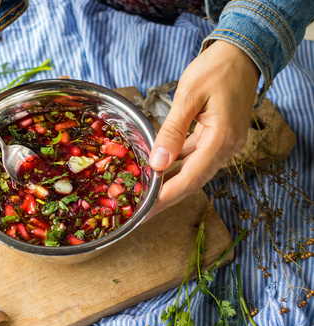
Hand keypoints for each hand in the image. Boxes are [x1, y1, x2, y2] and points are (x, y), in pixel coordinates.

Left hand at [148, 40, 259, 215]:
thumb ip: (172, 131)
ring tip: (147, 194)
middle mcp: (227, 147)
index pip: (192, 177)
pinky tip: (160, 169)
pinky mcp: (219, 137)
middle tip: (142, 212)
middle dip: (167, 197)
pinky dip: (178, 165)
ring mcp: (225, 143)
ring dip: (171, 183)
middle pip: (193, 180)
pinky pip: (196, 156)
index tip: (147, 210)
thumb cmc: (216, 68)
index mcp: (222, 139)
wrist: (241, 53)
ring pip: (194, 171)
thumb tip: (158, 163)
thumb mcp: (188, 96)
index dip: (168, 196)